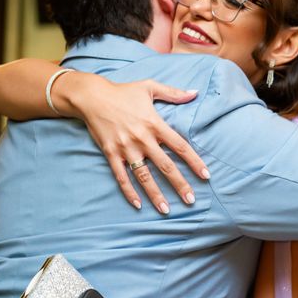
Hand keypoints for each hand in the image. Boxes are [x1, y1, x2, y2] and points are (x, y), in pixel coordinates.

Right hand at [67, 75, 209, 213]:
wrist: (92, 97)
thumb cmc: (123, 91)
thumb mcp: (150, 87)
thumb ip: (174, 93)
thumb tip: (195, 93)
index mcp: (154, 124)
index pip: (180, 146)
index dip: (194, 161)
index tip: (206, 175)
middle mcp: (142, 139)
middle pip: (165, 165)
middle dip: (179, 184)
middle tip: (191, 200)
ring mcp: (126, 148)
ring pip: (144, 176)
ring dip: (156, 194)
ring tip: (166, 210)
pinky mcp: (111, 153)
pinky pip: (121, 176)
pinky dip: (129, 191)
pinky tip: (138, 204)